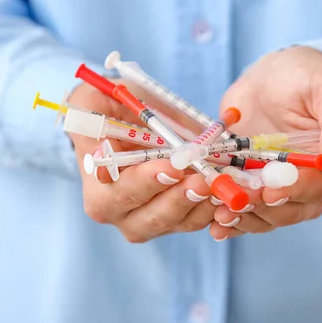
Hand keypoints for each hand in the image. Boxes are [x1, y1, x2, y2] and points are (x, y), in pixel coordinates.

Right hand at [68, 82, 217, 242]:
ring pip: (178, 222)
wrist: (135, 120)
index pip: (121, 194)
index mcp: (99, 191)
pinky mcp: (178, 219)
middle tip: (203, 179)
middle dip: (179, 199)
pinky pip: (198, 219)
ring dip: (202, 204)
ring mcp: (152, 221)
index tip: (172, 167)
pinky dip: (215, 207)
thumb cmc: (113, 110)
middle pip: (150, 218)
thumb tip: (101, 147)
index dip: (146, 183)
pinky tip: (229, 190)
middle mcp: (123, 214)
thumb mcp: (94, 100)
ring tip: (220, 183)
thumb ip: (92, 113)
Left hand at [208, 46, 321, 239]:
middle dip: (265, 207)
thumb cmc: (306, 76)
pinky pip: (248, 213)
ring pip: (269, 215)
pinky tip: (216, 225)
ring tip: (222, 213)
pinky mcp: (254, 187)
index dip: (297, 190)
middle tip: (237, 201)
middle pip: (294, 207)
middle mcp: (310, 181)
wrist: (270, 76)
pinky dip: (232, 222)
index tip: (272, 190)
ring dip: (246, 218)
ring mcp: (280, 187)